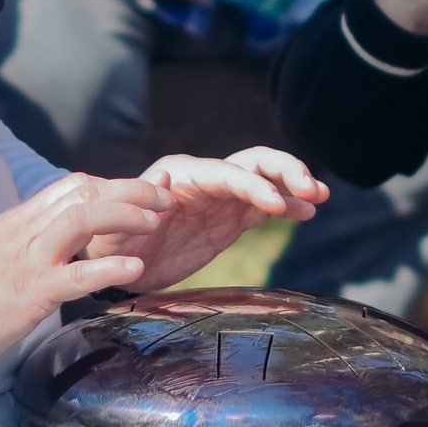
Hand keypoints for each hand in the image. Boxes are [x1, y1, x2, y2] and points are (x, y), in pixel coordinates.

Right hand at [0, 173, 172, 368]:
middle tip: (166, 201)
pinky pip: (74, 274)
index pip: (75, 185)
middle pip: (85, 192)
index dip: (116, 184)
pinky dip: (108, 266)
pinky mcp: (30, 292)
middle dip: (132, 191)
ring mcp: (29, 259)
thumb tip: (76, 234)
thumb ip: (39, 238)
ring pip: (81, 219)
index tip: (149, 194)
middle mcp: (28, 230)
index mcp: (24, 220)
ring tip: (156, 223)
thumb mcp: (8, 252)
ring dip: (124, 216)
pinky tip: (135, 267)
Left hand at [101, 148, 328, 290]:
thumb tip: (167, 176)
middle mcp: (205, 178)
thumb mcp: (114, 225)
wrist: (112, 262)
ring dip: (292, 183)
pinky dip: (287, 206)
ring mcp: (221, 198)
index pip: (225, 172)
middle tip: (312, 190)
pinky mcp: (230, 218)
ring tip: (319, 196)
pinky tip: (308, 212)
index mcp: (180, 174)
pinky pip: (264, 206)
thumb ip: (136, 200)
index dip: (252, 185)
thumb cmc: (108, 241)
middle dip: (284, 171)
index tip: (275, 203)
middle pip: (254, 163)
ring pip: (265, 179)